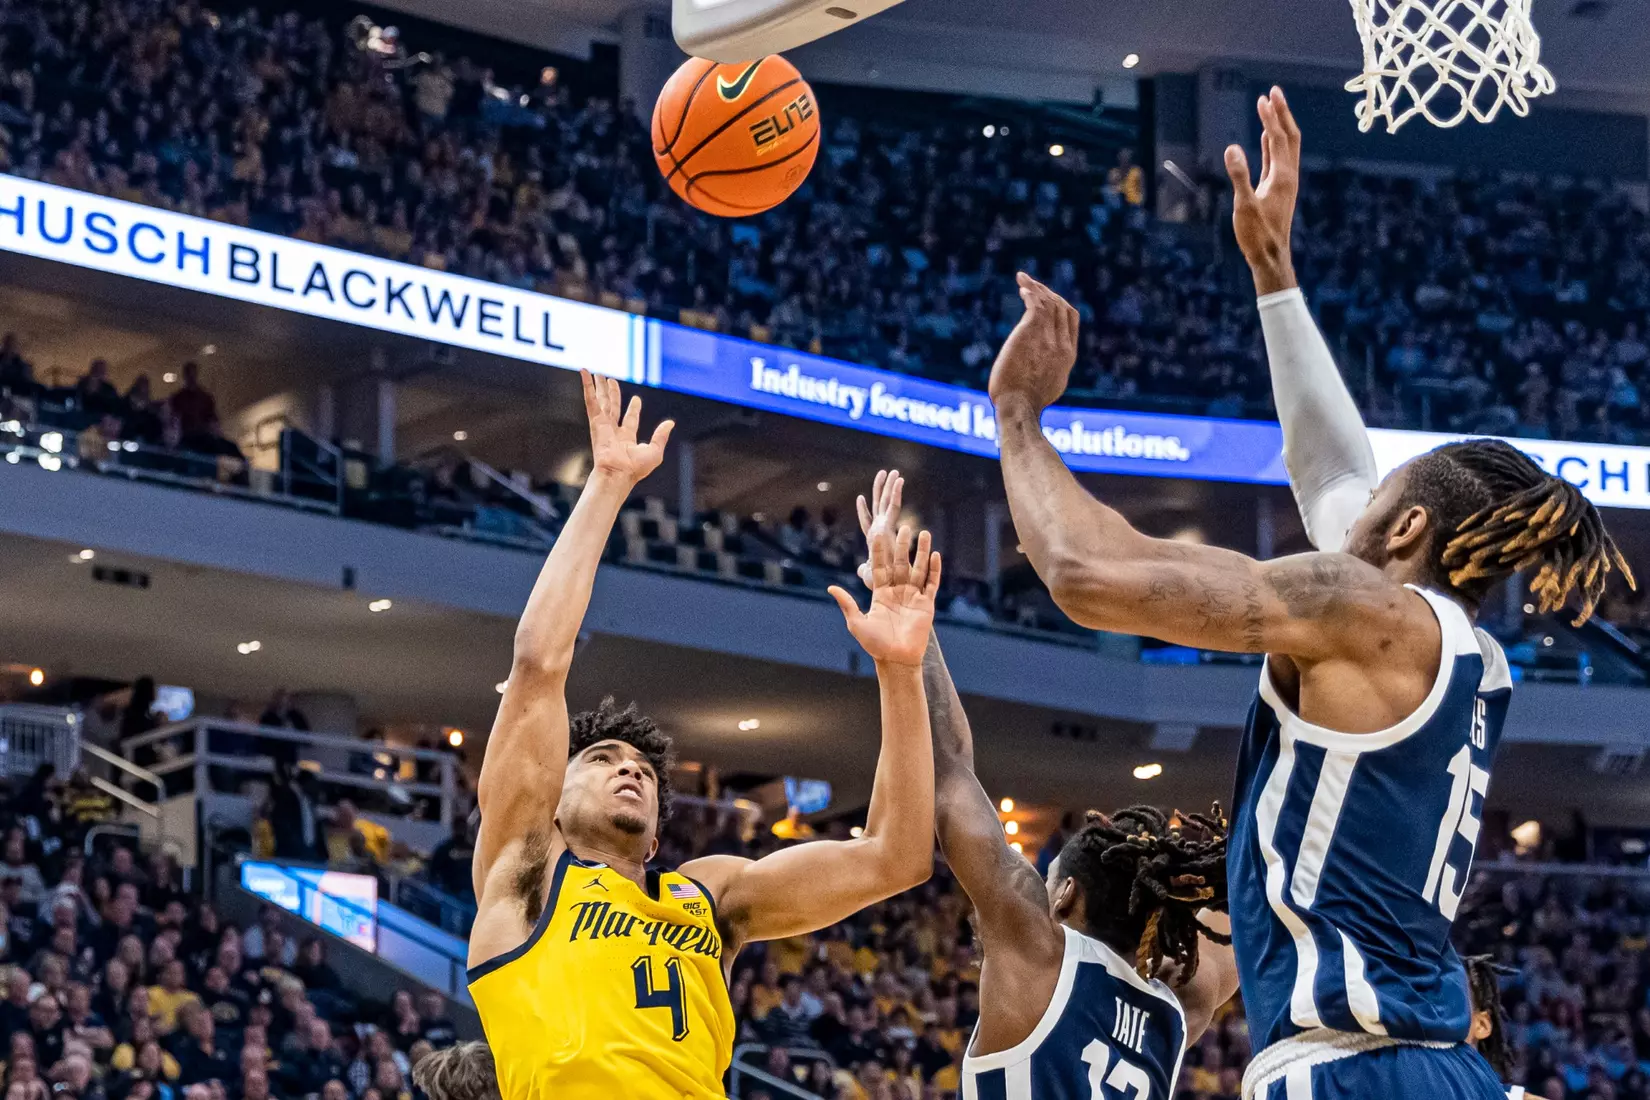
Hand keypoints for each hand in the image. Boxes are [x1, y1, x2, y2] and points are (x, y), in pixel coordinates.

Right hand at [581, 369, 672, 484]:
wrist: (618, 474)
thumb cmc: (635, 469)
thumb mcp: (655, 451)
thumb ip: (661, 435)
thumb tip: (670, 423)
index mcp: (627, 438)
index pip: (630, 419)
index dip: (634, 409)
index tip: (636, 399)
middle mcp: (613, 431)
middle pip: (612, 407)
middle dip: (612, 394)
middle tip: (610, 380)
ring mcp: (603, 426)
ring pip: (601, 401)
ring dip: (599, 387)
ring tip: (597, 374)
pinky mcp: (595, 422)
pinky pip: (590, 400)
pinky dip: (586, 386)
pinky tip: (584, 373)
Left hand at [829, 475, 939, 666]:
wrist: (896, 659)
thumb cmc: (875, 644)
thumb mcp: (857, 622)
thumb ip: (847, 604)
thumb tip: (831, 587)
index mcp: (881, 594)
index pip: (880, 567)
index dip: (879, 552)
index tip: (877, 534)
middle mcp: (897, 592)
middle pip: (901, 563)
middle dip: (902, 546)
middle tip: (904, 527)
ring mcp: (913, 597)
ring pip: (918, 569)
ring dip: (922, 552)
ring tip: (925, 534)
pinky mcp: (926, 605)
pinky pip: (931, 584)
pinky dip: (934, 570)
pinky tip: (936, 555)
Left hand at [987, 273, 1078, 414]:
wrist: (1018, 407)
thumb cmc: (1024, 405)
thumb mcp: (1046, 388)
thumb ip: (1048, 372)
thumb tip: (1041, 370)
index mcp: (1067, 356)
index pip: (1071, 320)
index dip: (1059, 306)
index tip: (1045, 299)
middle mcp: (1062, 344)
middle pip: (1062, 307)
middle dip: (1048, 293)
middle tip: (1032, 285)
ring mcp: (1049, 338)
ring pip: (1049, 302)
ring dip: (1036, 287)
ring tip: (1023, 279)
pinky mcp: (1032, 333)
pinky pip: (1035, 304)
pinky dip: (1030, 292)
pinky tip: (1021, 287)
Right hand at [1225, 86, 1300, 295]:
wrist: (1270, 256)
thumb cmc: (1257, 234)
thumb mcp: (1244, 205)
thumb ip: (1239, 175)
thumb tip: (1232, 147)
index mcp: (1282, 176)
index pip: (1279, 138)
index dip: (1271, 117)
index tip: (1264, 97)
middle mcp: (1288, 175)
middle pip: (1290, 136)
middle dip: (1282, 113)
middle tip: (1274, 92)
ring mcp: (1285, 182)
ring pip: (1287, 146)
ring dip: (1279, 125)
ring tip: (1271, 108)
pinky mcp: (1278, 189)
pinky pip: (1279, 159)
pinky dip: (1274, 143)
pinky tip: (1267, 137)